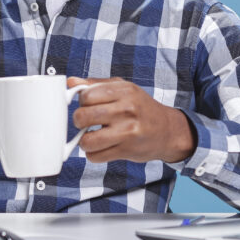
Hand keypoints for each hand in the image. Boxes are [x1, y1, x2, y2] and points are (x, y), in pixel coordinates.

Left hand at [68, 76, 196, 164]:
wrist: (168, 131)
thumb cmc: (141, 108)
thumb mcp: (123, 89)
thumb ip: (96, 84)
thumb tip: (70, 82)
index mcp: (124, 91)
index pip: (86, 95)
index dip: (81, 102)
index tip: (87, 106)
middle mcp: (126, 110)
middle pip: (82, 117)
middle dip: (79, 121)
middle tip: (86, 123)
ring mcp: (127, 131)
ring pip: (87, 141)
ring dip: (85, 142)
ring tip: (92, 137)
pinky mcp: (127, 150)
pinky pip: (96, 156)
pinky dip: (93, 154)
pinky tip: (102, 147)